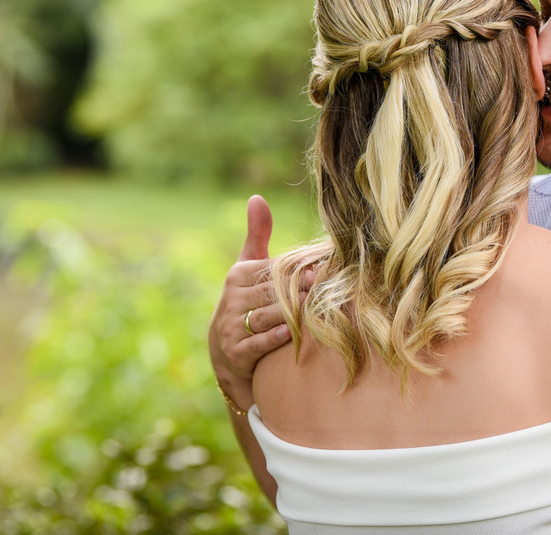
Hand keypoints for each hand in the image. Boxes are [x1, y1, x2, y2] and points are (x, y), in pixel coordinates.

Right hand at [208, 195, 310, 409]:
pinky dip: (275, 337)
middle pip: (271, 292)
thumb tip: (257, 197)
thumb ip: (257, 234)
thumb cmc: (247, 299)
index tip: (322, 269)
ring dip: (291, 313)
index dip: (297, 270)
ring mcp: (231, 326)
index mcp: (238, 275)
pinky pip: (258, 342)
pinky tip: (291, 332)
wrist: (227, 350)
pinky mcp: (236, 352)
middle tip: (323, 287)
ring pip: (266, 316)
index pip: (271, 270)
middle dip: (298, 290)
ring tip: (314, 308)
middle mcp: (231, 299)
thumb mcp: (247, 267)